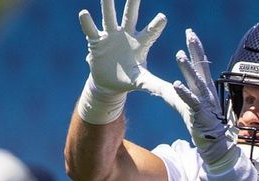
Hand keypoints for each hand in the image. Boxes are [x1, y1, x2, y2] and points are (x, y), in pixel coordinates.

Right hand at [76, 0, 182, 123]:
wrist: (109, 83)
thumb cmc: (129, 78)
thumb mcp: (143, 82)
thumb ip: (156, 85)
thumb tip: (175, 93)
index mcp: (140, 44)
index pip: (150, 33)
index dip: (156, 25)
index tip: (163, 17)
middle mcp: (126, 35)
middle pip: (130, 16)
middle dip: (133, 3)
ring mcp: (110, 35)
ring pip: (109, 16)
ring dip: (107, 4)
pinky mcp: (96, 41)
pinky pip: (91, 30)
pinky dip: (87, 22)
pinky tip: (83, 13)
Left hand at [171, 29, 256, 180]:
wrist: (216, 146)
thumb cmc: (205, 127)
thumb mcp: (191, 107)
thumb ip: (182, 96)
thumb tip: (171, 87)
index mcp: (206, 89)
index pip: (201, 64)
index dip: (196, 49)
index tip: (190, 33)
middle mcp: (207, 93)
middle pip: (201, 67)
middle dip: (195, 50)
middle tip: (189, 34)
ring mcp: (205, 103)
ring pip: (196, 82)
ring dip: (188, 68)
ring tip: (179, 54)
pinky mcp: (200, 115)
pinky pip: (191, 102)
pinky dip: (183, 93)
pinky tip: (175, 84)